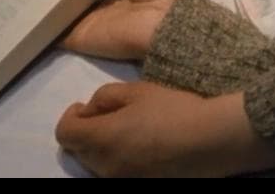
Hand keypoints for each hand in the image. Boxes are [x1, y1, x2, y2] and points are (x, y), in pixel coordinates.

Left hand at [56, 82, 274, 176]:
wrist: (210, 141)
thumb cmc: (173, 110)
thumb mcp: (137, 91)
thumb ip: (105, 97)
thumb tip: (91, 110)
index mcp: (100, 138)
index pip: (64, 133)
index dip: (70, 117)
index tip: (85, 107)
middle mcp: (104, 166)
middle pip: (79, 150)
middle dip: (87, 130)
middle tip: (110, 114)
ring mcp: (121, 180)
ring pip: (97, 163)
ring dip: (103, 146)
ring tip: (129, 130)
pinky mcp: (138, 185)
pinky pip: (117, 171)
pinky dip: (120, 158)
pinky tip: (143, 146)